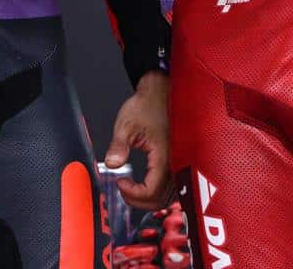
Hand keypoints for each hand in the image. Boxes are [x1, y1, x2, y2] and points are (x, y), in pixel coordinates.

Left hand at [103, 71, 171, 208]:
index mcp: (165, 157)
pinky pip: (174, 188)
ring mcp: (181, 164)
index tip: (120, 182)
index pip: (152, 192)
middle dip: (139, 201)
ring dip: (150, 199)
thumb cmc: (148, 104)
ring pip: (169, 198)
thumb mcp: (127, 124)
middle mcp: (177, 164)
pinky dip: (159, 192)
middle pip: (161, 200)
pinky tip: (146, 184)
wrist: (163, 91)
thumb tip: (111, 164)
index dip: (133, 194)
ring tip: (132, 189)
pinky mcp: (181, 162)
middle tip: (123, 190)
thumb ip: (119, 146)